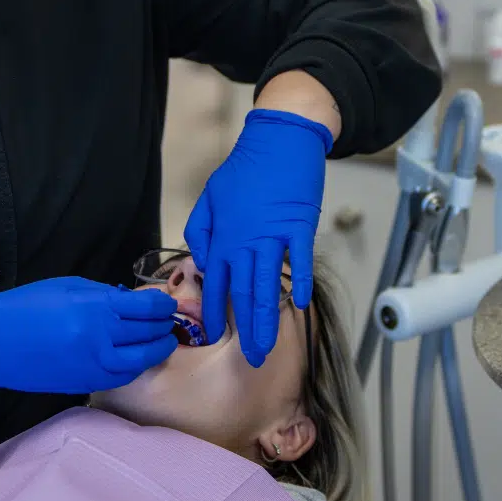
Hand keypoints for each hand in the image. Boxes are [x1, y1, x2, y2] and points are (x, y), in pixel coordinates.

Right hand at [0, 277, 177, 393]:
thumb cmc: (27, 306)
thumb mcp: (67, 287)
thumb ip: (104, 294)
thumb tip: (134, 302)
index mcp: (96, 307)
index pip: (147, 308)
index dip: (163, 306)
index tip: (166, 305)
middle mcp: (100, 337)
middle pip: (148, 333)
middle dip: (163, 327)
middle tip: (169, 322)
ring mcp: (94, 364)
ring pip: (141, 361)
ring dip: (157, 351)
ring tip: (162, 343)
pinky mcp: (85, 383)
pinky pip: (121, 377)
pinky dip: (136, 367)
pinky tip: (138, 359)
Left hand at [184, 108, 331, 366]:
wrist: (277, 140)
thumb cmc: (243, 170)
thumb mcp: (209, 197)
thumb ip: (201, 231)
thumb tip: (202, 262)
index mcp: (222, 237)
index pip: (216, 284)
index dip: (216, 312)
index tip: (217, 337)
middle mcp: (245, 242)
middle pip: (243, 294)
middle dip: (246, 330)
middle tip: (252, 359)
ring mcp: (273, 236)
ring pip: (268, 287)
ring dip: (269, 320)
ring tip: (269, 347)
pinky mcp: (298, 227)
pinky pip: (299, 261)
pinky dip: (299, 282)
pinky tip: (300, 305)